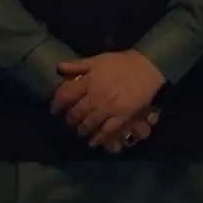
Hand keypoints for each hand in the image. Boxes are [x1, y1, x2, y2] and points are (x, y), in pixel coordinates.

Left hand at [51, 51, 165, 147]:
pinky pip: (106, 131)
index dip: (57, 104)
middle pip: (76, 113)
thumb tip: (59, 68)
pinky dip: (98, 139)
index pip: (66, 95)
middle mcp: (95, 96)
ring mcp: (108, 108)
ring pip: (88, 124)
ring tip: (81, 130)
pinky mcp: (121, 116)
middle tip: (70, 121)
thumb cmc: (122, 62)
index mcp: (89, 81)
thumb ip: (78, 65)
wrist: (148, 67)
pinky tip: (93, 143)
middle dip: (70, 119)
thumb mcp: (99, 59)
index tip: (54, 109)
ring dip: (82, 129)